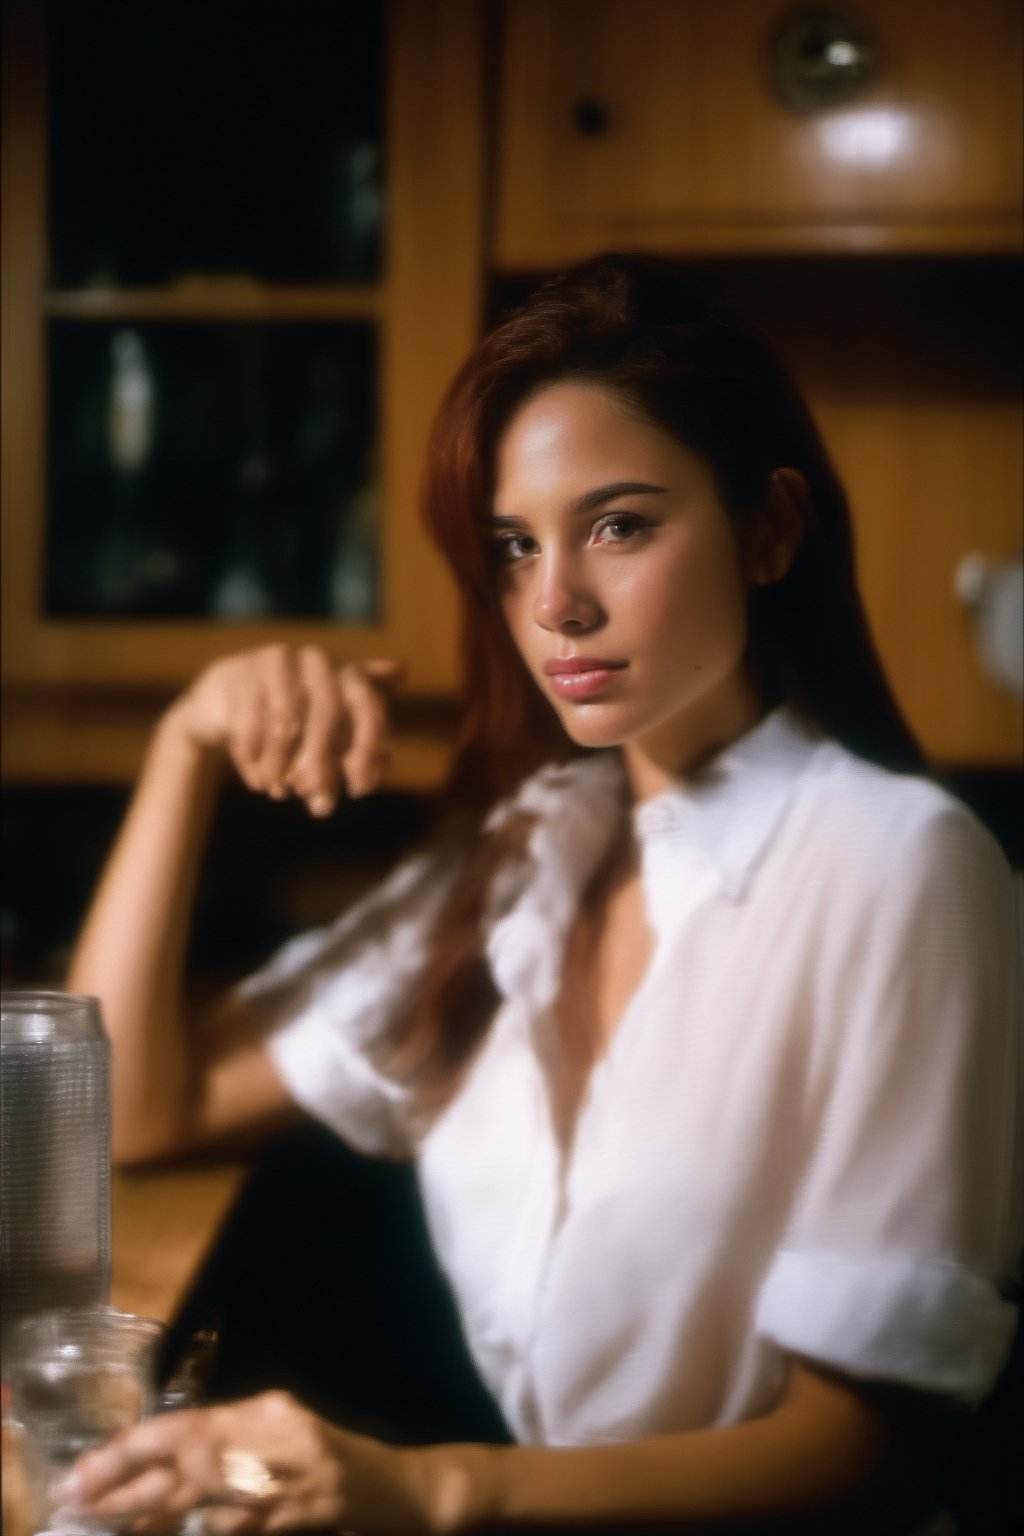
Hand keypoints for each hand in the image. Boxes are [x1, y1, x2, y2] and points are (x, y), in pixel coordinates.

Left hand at [55, 1391, 442, 1535]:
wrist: (409, 1491)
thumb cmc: (342, 1465)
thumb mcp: (287, 1437)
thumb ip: (237, 1441)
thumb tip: (171, 1459)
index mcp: (266, 1413)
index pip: (185, 1426)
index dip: (131, 1448)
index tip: (86, 1471)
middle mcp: (276, 1437)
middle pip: (187, 1459)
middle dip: (127, 1483)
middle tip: (78, 1499)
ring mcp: (292, 1478)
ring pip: (206, 1501)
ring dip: (153, 1519)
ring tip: (110, 1525)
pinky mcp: (306, 1514)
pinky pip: (240, 1528)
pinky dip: (206, 1534)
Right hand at [165, 645, 401, 814]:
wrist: (229, 695)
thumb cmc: (294, 720)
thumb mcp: (330, 737)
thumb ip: (350, 761)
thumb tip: (357, 789)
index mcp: (348, 672)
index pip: (370, 708)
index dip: (368, 751)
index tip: (359, 790)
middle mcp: (316, 659)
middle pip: (327, 714)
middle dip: (322, 764)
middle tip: (316, 803)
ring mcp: (277, 662)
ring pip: (285, 724)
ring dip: (283, 768)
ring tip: (280, 792)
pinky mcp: (239, 675)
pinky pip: (249, 728)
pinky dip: (256, 763)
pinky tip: (259, 782)